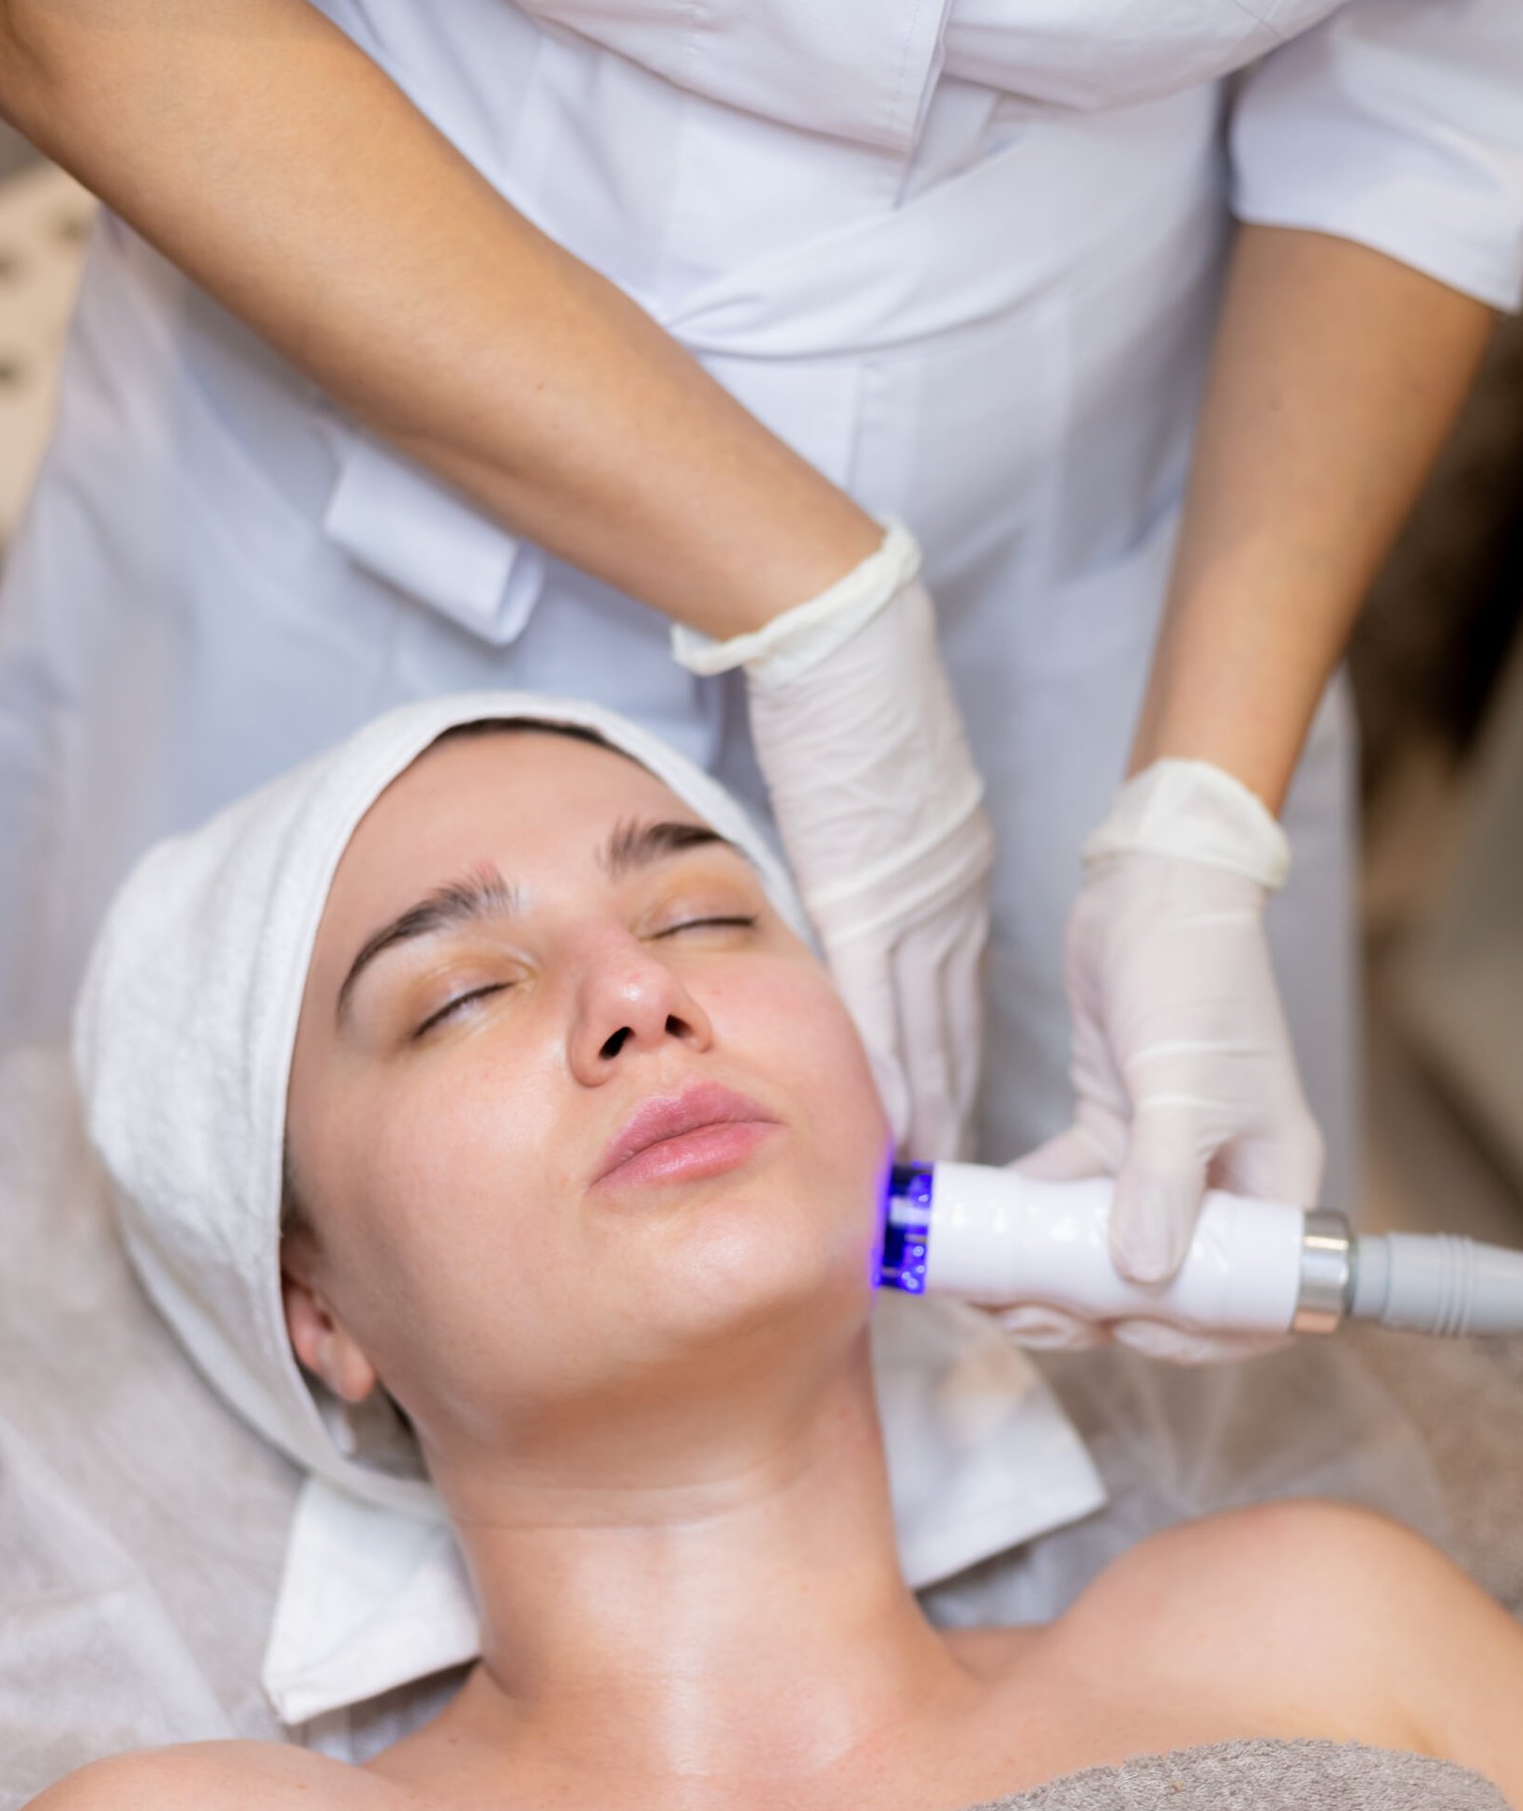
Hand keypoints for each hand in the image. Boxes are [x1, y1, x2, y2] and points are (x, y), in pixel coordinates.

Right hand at [675, 530, 991, 1155]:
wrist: (852, 640)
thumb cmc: (858, 687)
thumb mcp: (891, 783)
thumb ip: (884, 842)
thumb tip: (861, 874)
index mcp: (955, 872)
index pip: (958, 990)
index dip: (955, 1057)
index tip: (953, 1112)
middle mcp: (948, 900)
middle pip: (953, 1025)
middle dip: (950, 1101)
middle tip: (946, 1170)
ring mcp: (912, 904)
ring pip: (925, 1031)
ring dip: (923, 1105)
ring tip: (920, 1170)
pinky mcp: (865, 899)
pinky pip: (880, 1003)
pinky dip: (884, 1067)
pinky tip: (886, 1119)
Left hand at [988, 760, 1321, 1361]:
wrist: (1153, 886)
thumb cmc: (1195, 975)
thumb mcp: (1184, 1083)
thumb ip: (1162, 1181)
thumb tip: (1143, 1277)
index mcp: (1273, 1181)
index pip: (1250, 1294)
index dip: (1193, 1334)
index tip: (1122, 1332)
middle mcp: (1222, 1180)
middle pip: (1164, 1283)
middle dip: (1093, 1311)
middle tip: (1022, 1314)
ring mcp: (1162, 1157)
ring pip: (1104, 1246)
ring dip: (1049, 1274)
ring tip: (985, 1288)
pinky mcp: (1110, 1125)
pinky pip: (1066, 1194)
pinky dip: (1026, 1217)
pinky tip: (977, 1232)